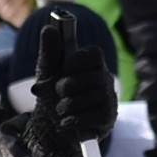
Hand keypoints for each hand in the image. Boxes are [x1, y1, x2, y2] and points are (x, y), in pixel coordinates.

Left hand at [22, 16, 116, 156]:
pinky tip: (67, 122)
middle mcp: (105, 79)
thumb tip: (48, 29)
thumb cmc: (52, 96)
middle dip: (66, 88)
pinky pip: (96, 116)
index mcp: (92, 64)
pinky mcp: (109, 118)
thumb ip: (49, 52)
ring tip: (61, 110)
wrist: (52, 127)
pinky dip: (75, 120)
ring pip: (91, 98)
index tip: (64, 70)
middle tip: (58, 94)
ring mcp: (109, 99)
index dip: (77, 62)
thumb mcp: (47, 73)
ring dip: (67, 107)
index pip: (94, 54)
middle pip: (90, 77)